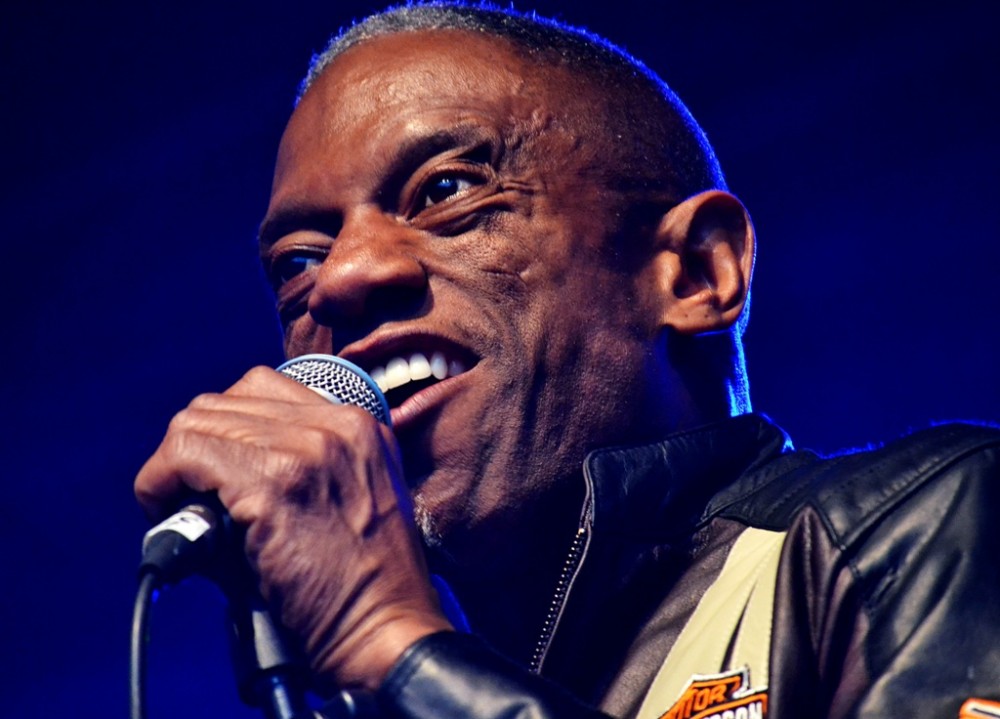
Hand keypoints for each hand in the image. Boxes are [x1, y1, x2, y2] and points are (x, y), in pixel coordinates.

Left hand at [134, 366, 452, 689]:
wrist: (387, 628)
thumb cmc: (365, 584)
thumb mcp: (351, 497)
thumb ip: (302, 464)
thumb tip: (214, 466)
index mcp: (358, 423)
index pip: (261, 386)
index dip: (223, 428)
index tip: (212, 470)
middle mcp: (336, 425)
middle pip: (222, 401)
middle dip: (192, 447)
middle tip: (188, 498)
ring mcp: (307, 449)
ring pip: (196, 421)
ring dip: (172, 466)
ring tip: (179, 511)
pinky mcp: (274, 484)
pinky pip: (185, 455)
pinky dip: (160, 483)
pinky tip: (168, 515)